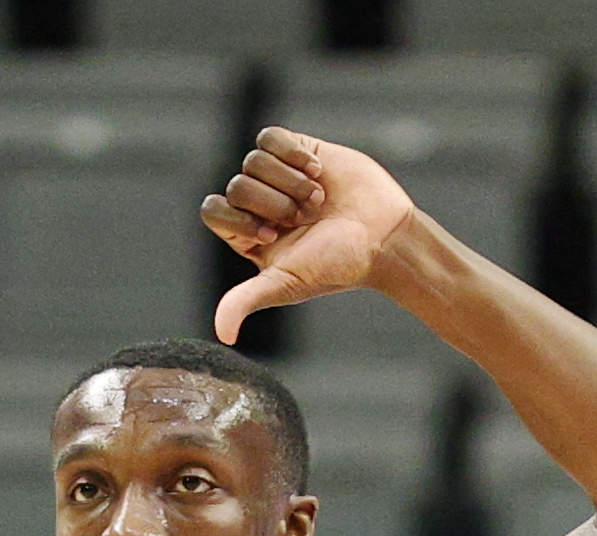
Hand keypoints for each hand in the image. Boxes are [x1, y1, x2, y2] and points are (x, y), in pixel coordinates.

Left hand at [204, 125, 415, 342]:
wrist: (382, 236)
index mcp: (246, 235)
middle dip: (274, 202)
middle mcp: (258, 205)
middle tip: (305, 218)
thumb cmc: (335, 266)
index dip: (239, 218)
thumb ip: (246, 300)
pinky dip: (293, 155)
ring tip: (317, 200)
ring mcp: (278, 176)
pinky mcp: (300, 150)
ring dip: (289, 182)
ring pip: (253, 159)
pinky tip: (316, 172)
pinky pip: (272, 137)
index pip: (214, 210)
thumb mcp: (286, 284)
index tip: (273, 234)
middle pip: (238, 184)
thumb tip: (223, 336)